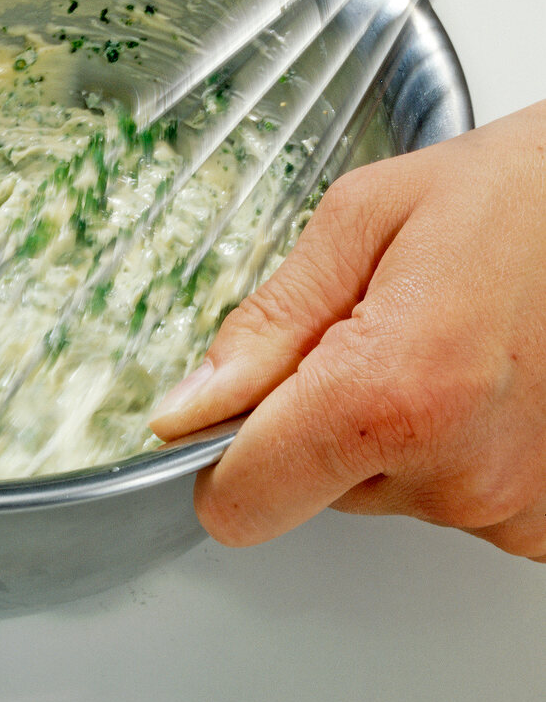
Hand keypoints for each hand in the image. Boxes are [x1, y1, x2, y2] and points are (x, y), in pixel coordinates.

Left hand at [149, 102, 545, 560]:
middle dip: (313, 419)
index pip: (242, 503)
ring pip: (377, 489)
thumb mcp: (360, 219)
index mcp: (391, 396)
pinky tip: (478, 383)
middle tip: (372, 336)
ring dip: (384, 429)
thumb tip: (189, 409)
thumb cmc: (522, 194)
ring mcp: (514, 507)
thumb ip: (267, 324)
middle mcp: (458, 473)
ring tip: (441, 348)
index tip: (233, 414)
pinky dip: (444, 448)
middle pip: (308, 490)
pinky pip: (446, 495)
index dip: (223, 459)